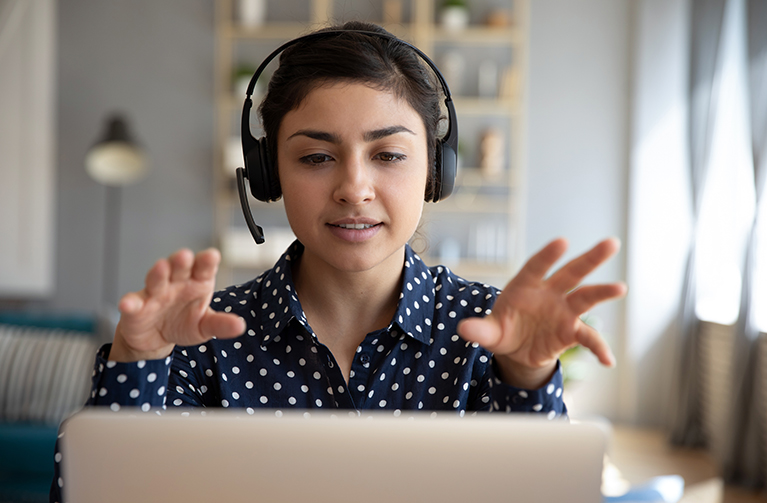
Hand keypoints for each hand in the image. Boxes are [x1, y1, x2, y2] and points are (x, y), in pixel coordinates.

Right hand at [109, 249, 245, 361]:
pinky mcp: (136, 307)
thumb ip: (221, 325)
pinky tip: (128, 304)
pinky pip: (132, 303)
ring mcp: (155, 293)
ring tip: (161, 267)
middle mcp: (176, 283)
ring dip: (158, 273)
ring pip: (156, 279)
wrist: (156, 338)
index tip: (212, 256)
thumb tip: (240, 326)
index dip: (207, 261)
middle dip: (181, 260)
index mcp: (197, 282)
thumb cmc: (184, 323)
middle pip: (179, 267)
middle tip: (185, 256)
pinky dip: (129, 303)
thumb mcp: (205, 326)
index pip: (204, 268)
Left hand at [457, 238, 626, 388]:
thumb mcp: (489, 332)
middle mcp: (549, 293)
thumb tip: (464, 330)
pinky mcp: (571, 331)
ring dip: (602, 292)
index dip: (548, 255)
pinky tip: (608, 361)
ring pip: (585, 298)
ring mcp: (563, 311)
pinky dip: (598, 348)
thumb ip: (480, 330)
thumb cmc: (502, 330)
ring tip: (620, 287)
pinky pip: (588, 338)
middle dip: (590, 259)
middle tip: (611, 243)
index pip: (537, 266)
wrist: (516, 349)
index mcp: (525, 286)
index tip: (562, 242)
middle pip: (571, 273)